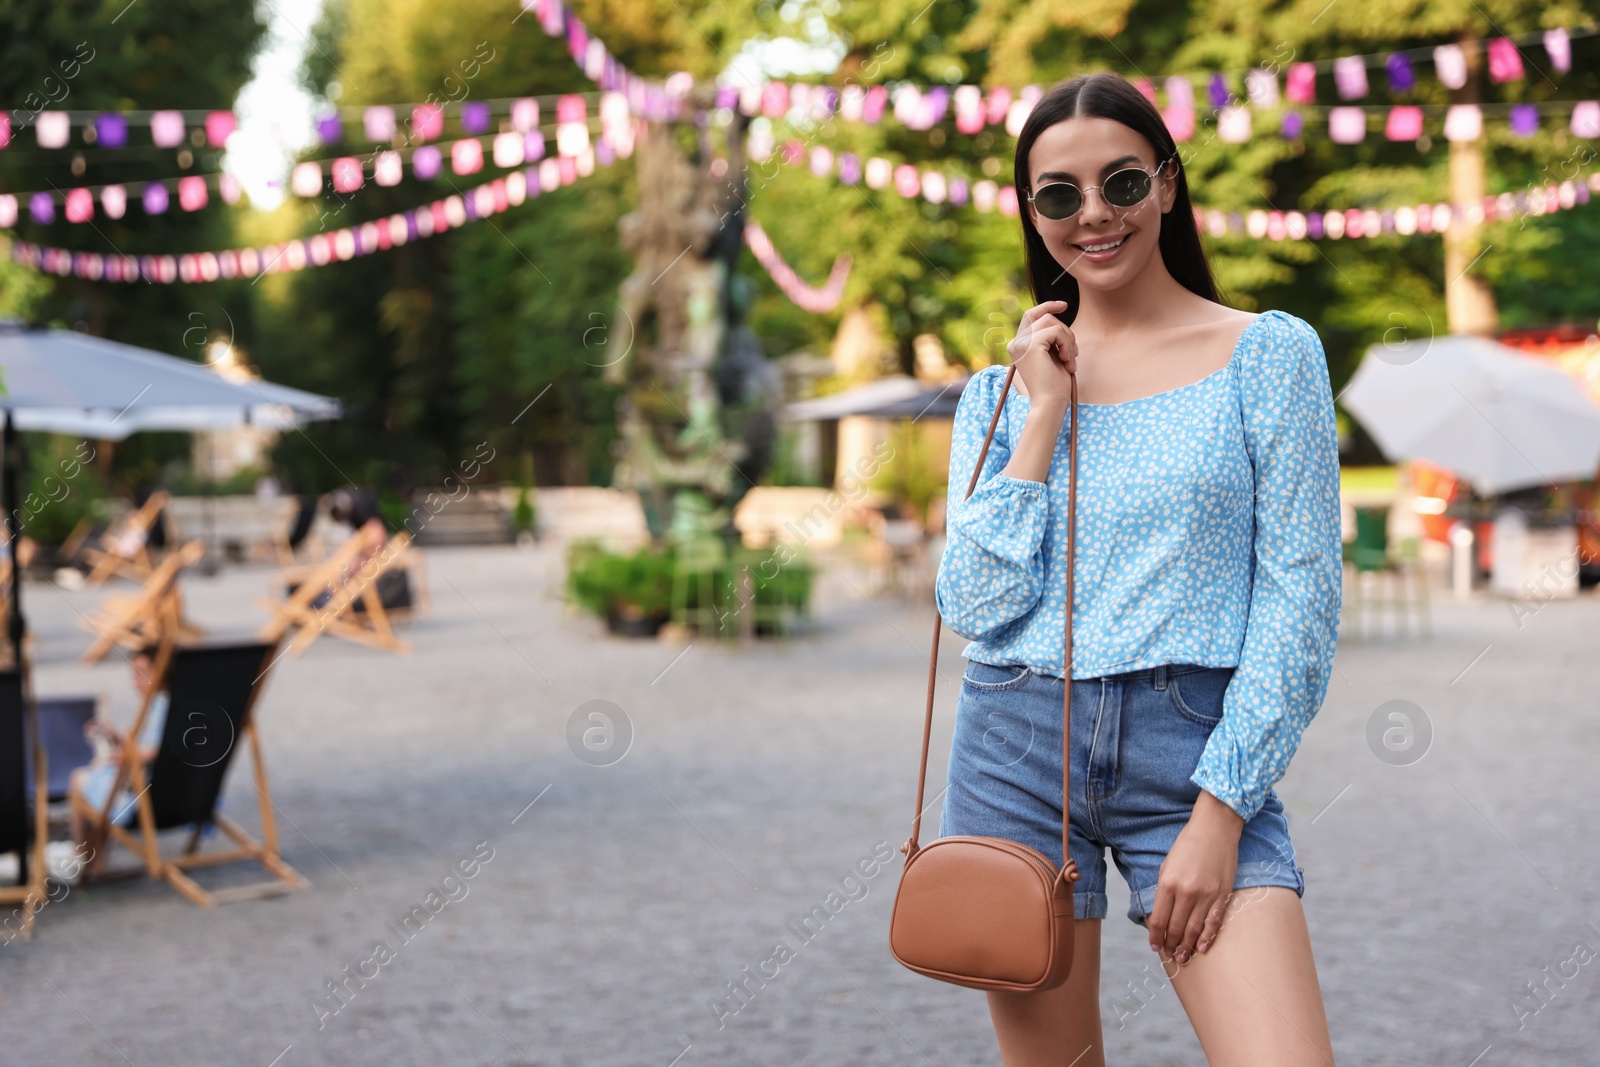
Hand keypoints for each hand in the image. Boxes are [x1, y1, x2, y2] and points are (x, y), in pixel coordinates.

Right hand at [1005, 299, 1077, 408]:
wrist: (1050, 404)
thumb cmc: (1054, 384)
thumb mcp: (1052, 355)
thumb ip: (1050, 337)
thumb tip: (1055, 314)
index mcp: (1018, 346)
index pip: (1031, 315)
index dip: (1047, 306)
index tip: (1065, 305)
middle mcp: (1015, 343)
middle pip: (1044, 316)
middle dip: (1065, 331)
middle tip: (1073, 353)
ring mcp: (1021, 344)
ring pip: (1051, 322)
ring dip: (1068, 339)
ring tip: (1070, 359)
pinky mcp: (1030, 346)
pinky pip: (1056, 331)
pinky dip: (1068, 344)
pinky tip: (1068, 361)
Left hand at [1146, 790, 1244, 965]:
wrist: (1214, 829)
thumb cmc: (1187, 846)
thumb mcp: (1167, 865)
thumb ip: (1164, 890)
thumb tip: (1161, 916)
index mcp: (1168, 883)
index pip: (1159, 919)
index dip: (1156, 936)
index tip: (1154, 946)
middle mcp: (1186, 892)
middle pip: (1176, 928)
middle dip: (1171, 944)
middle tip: (1169, 955)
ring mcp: (1206, 895)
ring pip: (1195, 929)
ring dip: (1187, 946)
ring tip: (1182, 958)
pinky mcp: (1222, 894)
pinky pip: (1214, 922)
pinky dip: (1207, 938)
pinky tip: (1202, 949)